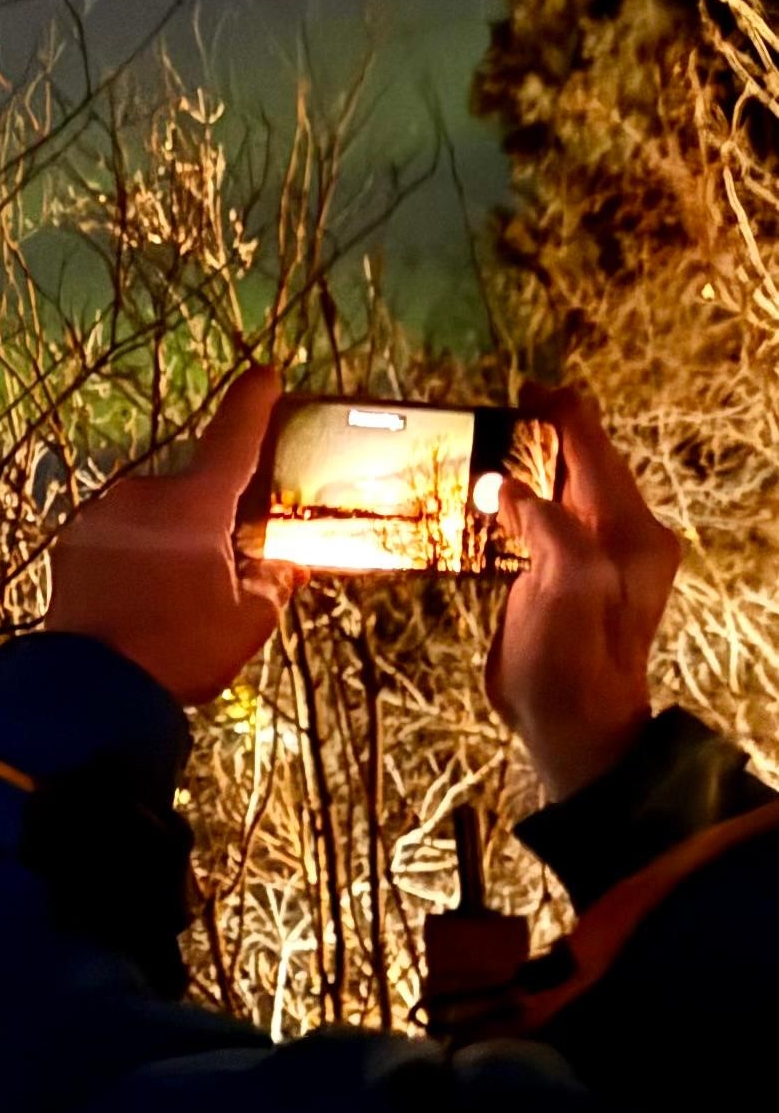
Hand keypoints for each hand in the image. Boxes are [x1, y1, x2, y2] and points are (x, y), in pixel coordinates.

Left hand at [42, 368, 295, 706]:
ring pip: (151, 515)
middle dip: (210, 521)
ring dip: (168, 540)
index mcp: (193, 504)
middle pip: (192, 493)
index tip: (266, 375)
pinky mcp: (70, 542)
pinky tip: (140, 598)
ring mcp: (98, 516)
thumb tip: (283, 566)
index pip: (232, 439)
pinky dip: (133, 554)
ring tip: (175, 597)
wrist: (89, 687)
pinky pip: (116, 535)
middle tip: (223, 569)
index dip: (252, 405)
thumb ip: (273, 582)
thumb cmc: (179, 650)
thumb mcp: (248, 621)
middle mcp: (141, 496)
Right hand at [490, 385, 680, 801]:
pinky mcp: (555, 581)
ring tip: (484, 444)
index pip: (595, 453)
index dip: (563, 417)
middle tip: (498, 412)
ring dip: (522, 470)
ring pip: (556, 494)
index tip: (527, 389)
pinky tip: (484, 499)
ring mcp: (585, 560)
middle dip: (541, 437)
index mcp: (629, 530)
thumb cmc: (576, 656)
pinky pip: (536, 525)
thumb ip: (543, 521)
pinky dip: (511, 505)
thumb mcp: (568, 580)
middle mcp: (614, 538)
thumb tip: (498, 483)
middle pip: (578, 468)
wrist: (571, 724)